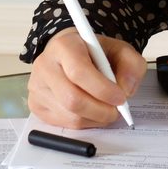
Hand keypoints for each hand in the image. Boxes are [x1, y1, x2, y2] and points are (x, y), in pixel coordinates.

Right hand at [27, 27, 146, 128]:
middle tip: (118, 110)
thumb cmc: (95, 51)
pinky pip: (62, 123)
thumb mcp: (119, 49)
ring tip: (109, 110)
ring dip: (95, 119)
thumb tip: (127, 89)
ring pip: (68, 115)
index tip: (121, 97)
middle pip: (72, 99)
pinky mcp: (36, 105)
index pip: (79, 72)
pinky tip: (94, 112)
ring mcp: (37, 87)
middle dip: (101, 110)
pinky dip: (84, 123)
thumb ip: (131, 65)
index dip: (102, 89)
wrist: (72, 53)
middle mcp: (45, 66)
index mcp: (64, 45)